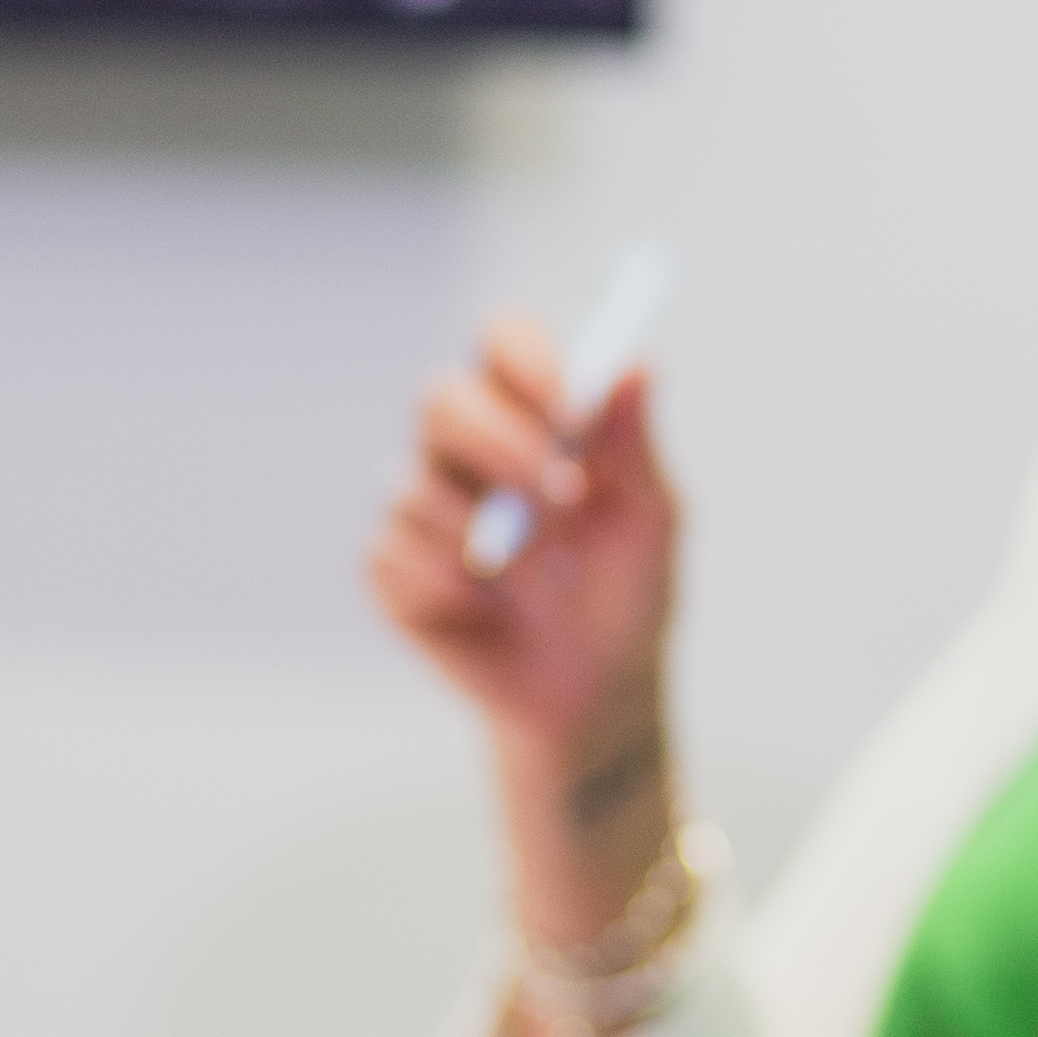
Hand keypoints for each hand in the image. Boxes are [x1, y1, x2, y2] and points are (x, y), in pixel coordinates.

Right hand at [365, 315, 679, 773]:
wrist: (594, 693)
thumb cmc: (625, 593)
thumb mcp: (647, 523)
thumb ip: (634, 446)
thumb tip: (635, 362)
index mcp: (528, 414)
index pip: (504, 343)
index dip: (526, 360)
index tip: (571, 403)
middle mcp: (463, 448)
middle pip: (439, 399)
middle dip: (498, 443)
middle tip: (559, 491)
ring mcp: (419, 507)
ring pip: (414, 485)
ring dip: (491, 537)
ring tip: (551, 581)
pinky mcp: (390, 570)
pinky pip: (392, 555)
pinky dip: (450, 586)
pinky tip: (489, 612)